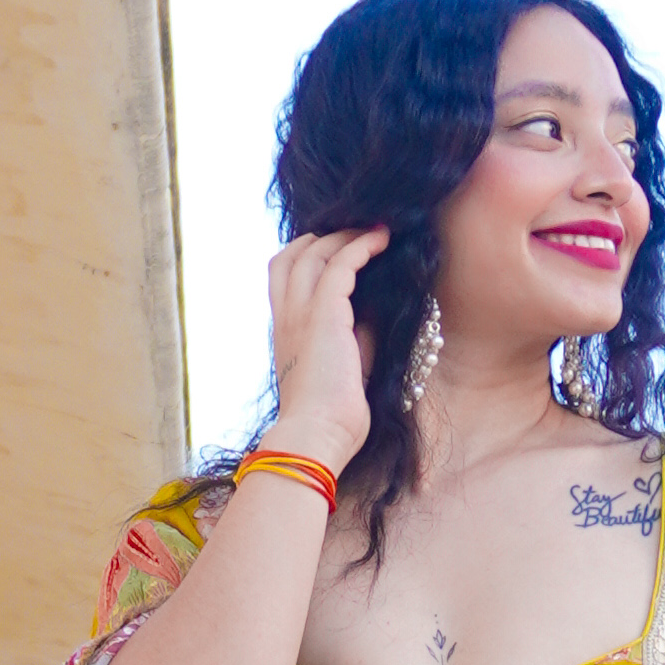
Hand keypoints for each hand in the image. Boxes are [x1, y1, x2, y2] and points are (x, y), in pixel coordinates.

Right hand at [262, 225, 381, 473]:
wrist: (317, 435)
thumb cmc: (331, 417)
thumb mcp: (342, 368)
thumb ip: (352, 339)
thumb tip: (371, 315)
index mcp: (284, 332)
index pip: (282, 276)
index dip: (305, 255)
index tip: (335, 249)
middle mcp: (285, 317)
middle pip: (292, 256)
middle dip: (324, 238)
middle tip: (357, 231)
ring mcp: (300, 313)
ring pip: (314, 252)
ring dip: (346, 235)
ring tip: (375, 229)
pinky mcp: (324, 313)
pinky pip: (341, 264)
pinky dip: (362, 245)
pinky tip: (382, 239)